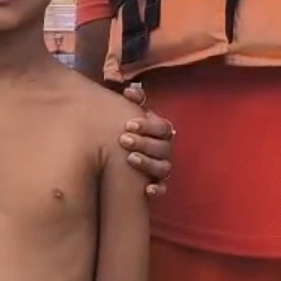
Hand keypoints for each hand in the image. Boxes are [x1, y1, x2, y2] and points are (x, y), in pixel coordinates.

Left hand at [120, 82, 173, 196]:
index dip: (148, 125)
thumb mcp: (128, 113)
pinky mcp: (158, 185)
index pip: (162, 127)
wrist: (116, 155)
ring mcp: (162, 167)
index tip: (128, 124)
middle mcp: (164, 148)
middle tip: (124, 139)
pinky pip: (163, 188)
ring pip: (163, 167)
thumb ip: (132, 101)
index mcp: (159, 130)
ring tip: (130, 159)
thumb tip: (129, 90)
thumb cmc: (125, 130)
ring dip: (148, 163)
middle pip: (163, 146)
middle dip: (144, 142)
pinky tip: (147, 190)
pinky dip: (157, 189)